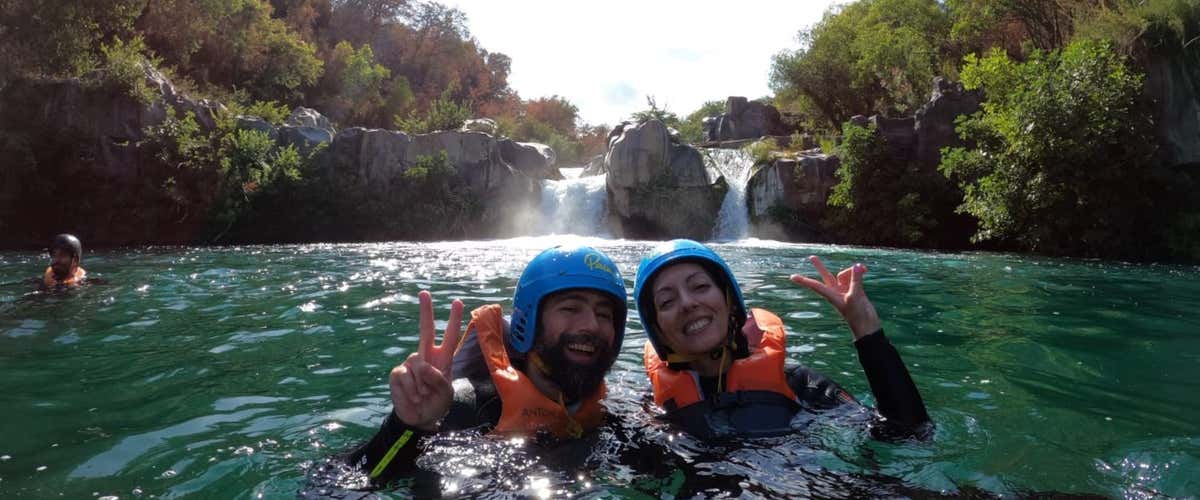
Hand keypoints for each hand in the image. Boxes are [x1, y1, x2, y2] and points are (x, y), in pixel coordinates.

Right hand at [390, 290, 463, 429]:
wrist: (418, 419)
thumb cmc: (435, 404)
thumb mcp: (445, 394)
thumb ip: (438, 379)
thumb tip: (421, 365)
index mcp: (443, 359)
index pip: (449, 336)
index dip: (453, 320)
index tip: (457, 302)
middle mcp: (426, 356)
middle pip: (426, 330)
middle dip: (426, 311)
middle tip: (425, 292)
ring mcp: (410, 363)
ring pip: (417, 366)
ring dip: (421, 386)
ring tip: (423, 395)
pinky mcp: (397, 373)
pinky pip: (405, 377)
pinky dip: (410, 390)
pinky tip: (412, 397)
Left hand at [790, 256, 880, 339]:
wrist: (867, 326)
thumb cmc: (857, 316)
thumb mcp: (855, 297)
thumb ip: (855, 280)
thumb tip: (857, 266)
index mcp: (831, 296)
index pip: (815, 286)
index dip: (804, 281)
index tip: (792, 277)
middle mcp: (836, 292)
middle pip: (826, 276)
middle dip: (820, 266)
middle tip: (811, 257)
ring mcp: (846, 291)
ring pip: (844, 274)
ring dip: (852, 270)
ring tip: (863, 269)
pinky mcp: (855, 291)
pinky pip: (854, 277)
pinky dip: (858, 273)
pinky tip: (864, 270)